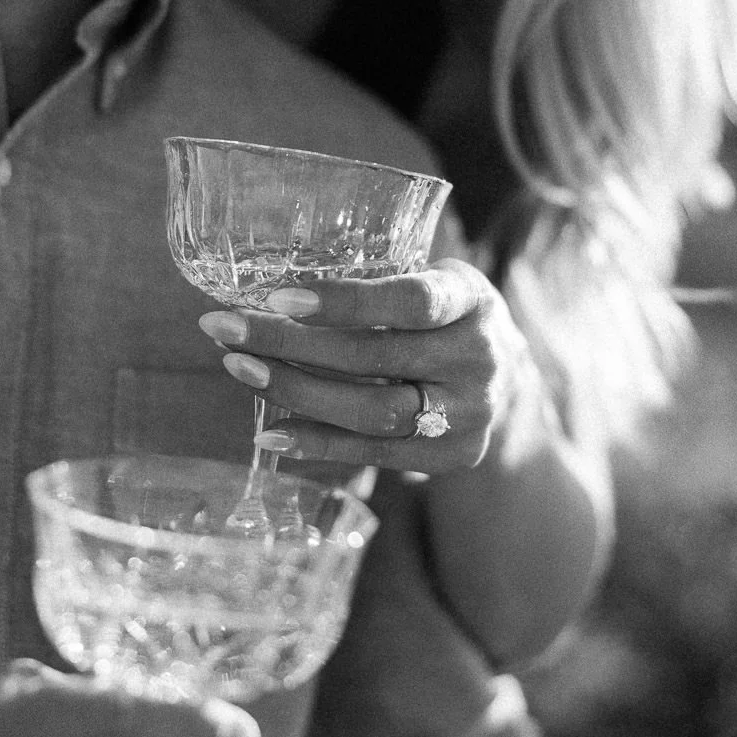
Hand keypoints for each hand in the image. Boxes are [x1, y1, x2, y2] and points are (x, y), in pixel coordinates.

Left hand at [199, 259, 523, 474]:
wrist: (510, 382)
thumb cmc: (446, 316)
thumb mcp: (433, 281)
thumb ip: (378, 283)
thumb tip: (272, 289)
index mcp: (471, 299)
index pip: (410, 300)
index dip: (345, 300)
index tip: (279, 295)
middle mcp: (479, 358)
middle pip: (376, 357)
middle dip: (291, 343)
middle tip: (226, 328)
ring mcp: (470, 413)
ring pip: (373, 411)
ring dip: (296, 392)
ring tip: (240, 369)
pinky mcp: (453, 455)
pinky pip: (375, 452)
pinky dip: (318, 443)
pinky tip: (269, 432)